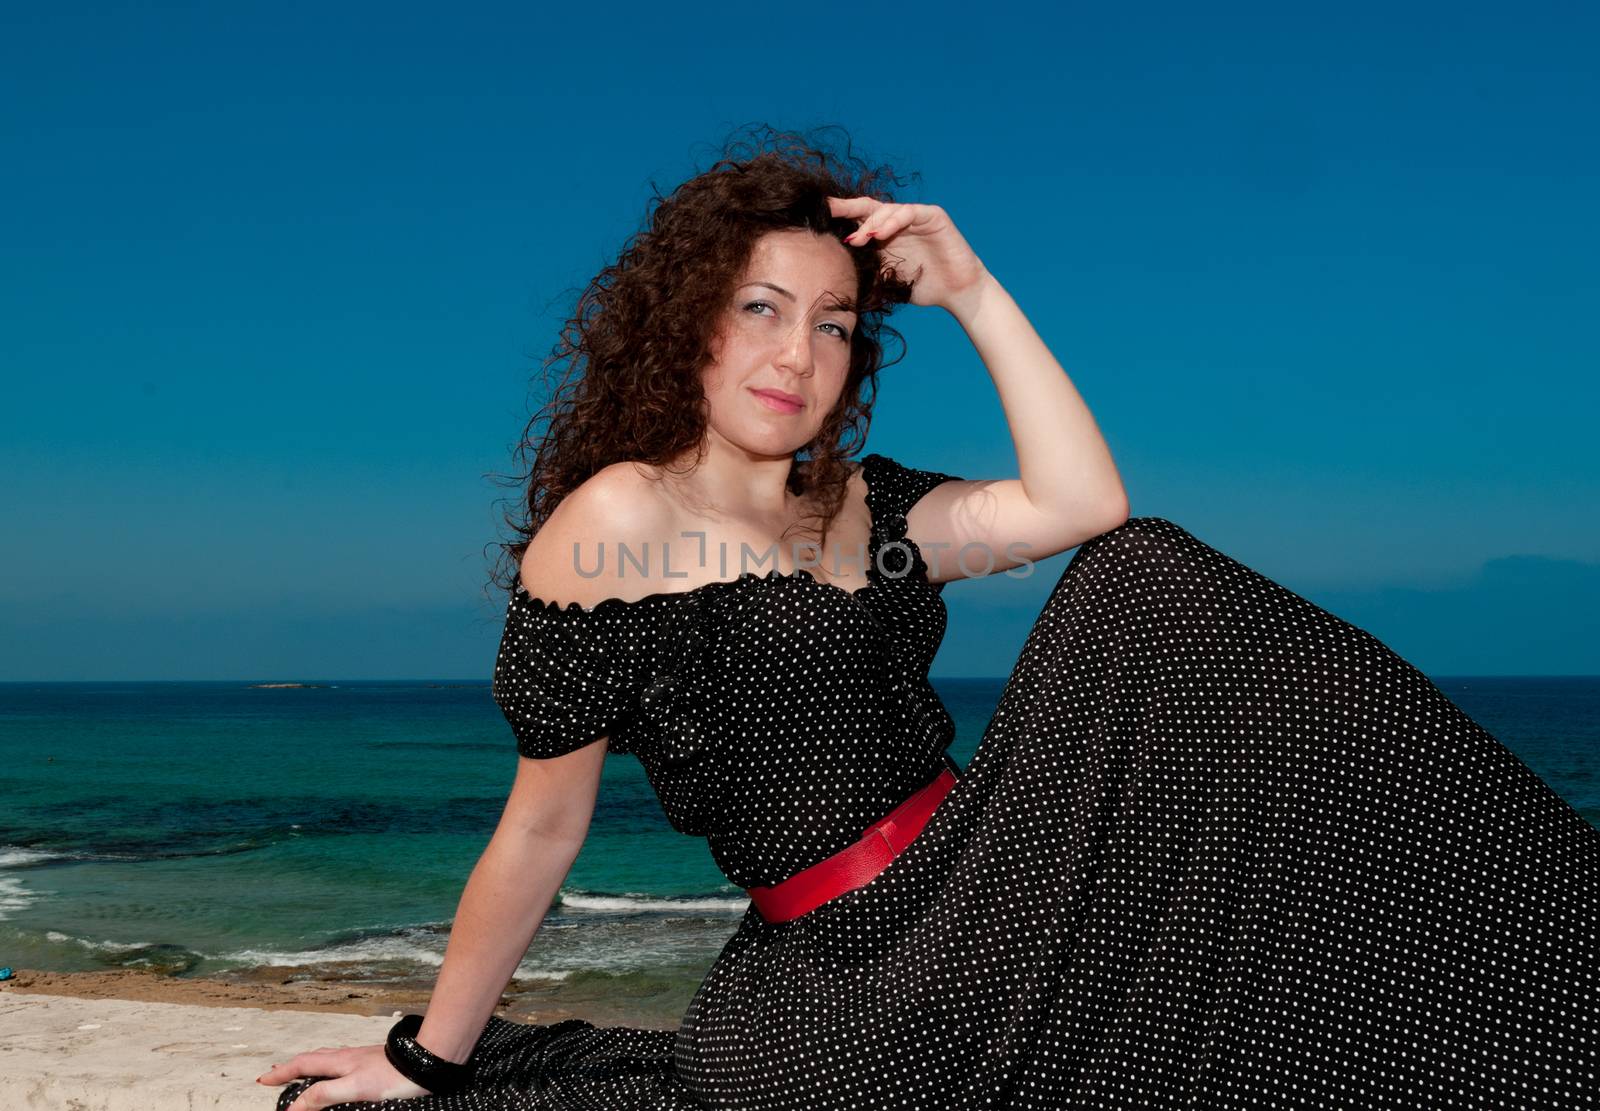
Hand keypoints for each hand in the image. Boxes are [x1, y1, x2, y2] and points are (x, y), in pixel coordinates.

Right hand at [256, 1042, 432, 1109]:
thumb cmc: (395, 1074)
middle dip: (292, 1068)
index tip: (263, 1081)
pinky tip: (340, 1072)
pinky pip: (344, 1063)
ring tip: (301, 1072)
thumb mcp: (355, 1088)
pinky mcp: (375, 1063)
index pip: (303, 1065)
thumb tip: (294, 1107)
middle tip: (275, 1075)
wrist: (430, 1058)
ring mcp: (362, 1058)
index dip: (282, 1074)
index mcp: (340, 1061)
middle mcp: (348, 1056)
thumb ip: (324, 1095)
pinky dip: (331, 1068)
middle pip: (313, 1059)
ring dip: (310, 1066)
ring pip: (329, 1059)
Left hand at [827, 196, 991, 314]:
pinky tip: (880, 233)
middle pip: (868, 208)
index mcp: (885, 234)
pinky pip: (909, 212)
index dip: (840, 217)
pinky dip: (893, 220)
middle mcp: (897, 222)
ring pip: (887, 209)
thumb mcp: (886, 278)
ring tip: (859, 238)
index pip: (859, 220)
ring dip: (871, 223)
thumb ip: (867, 267)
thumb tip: (833, 268)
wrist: (956, 293)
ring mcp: (915, 217)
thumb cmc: (921, 286)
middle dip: (847, 208)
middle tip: (829, 210)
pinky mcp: (932, 216)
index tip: (817, 218)